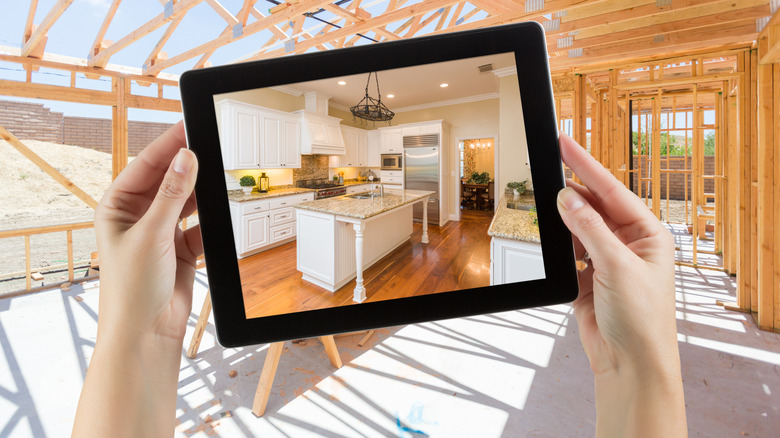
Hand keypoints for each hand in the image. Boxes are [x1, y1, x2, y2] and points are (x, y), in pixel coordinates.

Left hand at [94, 121, 201, 340]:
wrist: (146, 332)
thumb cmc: (131, 289)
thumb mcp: (151, 234)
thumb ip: (173, 195)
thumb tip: (186, 158)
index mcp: (116, 207)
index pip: (145, 166)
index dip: (167, 145)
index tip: (189, 126)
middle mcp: (137, 216)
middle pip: (167, 180)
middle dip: (187, 164)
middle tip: (210, 142)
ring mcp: (160, 232)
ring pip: (186, 200)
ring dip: (201, 191)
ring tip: (219, 173)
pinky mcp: (180, 248)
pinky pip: (200, 224)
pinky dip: (210, 219)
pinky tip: (221, 210)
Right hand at [556, 133, 685, 436]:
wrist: (628, 363)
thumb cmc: (641, 320)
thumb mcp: (617, 266)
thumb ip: (590, 229)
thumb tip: (568, 198)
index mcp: (649, 234)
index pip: (612, 190)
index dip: (587, 165)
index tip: (565, 143)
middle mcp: (629, 243)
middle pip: (595, 205)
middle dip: (572, 189)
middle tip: (548, 163)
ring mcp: (607, 260)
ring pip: (578, 227)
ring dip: (563, 219)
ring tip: (546, 203)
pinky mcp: (587, 277)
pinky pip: (568, 250)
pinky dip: (558, 244)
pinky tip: (552, 236)